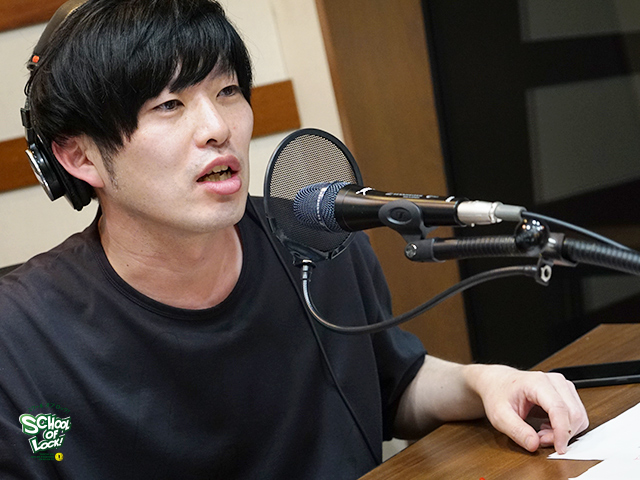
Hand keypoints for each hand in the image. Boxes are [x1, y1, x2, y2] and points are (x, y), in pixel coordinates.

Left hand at [470, 365, 588, 453]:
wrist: (497, 382)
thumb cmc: (498, 394)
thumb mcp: (499, 415)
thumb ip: (516, 431)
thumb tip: (534, 445)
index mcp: (537, 382)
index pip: (559, 408)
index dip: (562, 432)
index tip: (559, 450)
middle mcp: (555, 381)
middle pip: (574, 414)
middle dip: (561, 434)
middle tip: (539, 440)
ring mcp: (563, 386)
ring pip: (579, 417)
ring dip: (564, 432)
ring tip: (541, 433)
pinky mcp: (567, 393)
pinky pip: (576, 416)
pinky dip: (565, 428)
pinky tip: (547, 427)